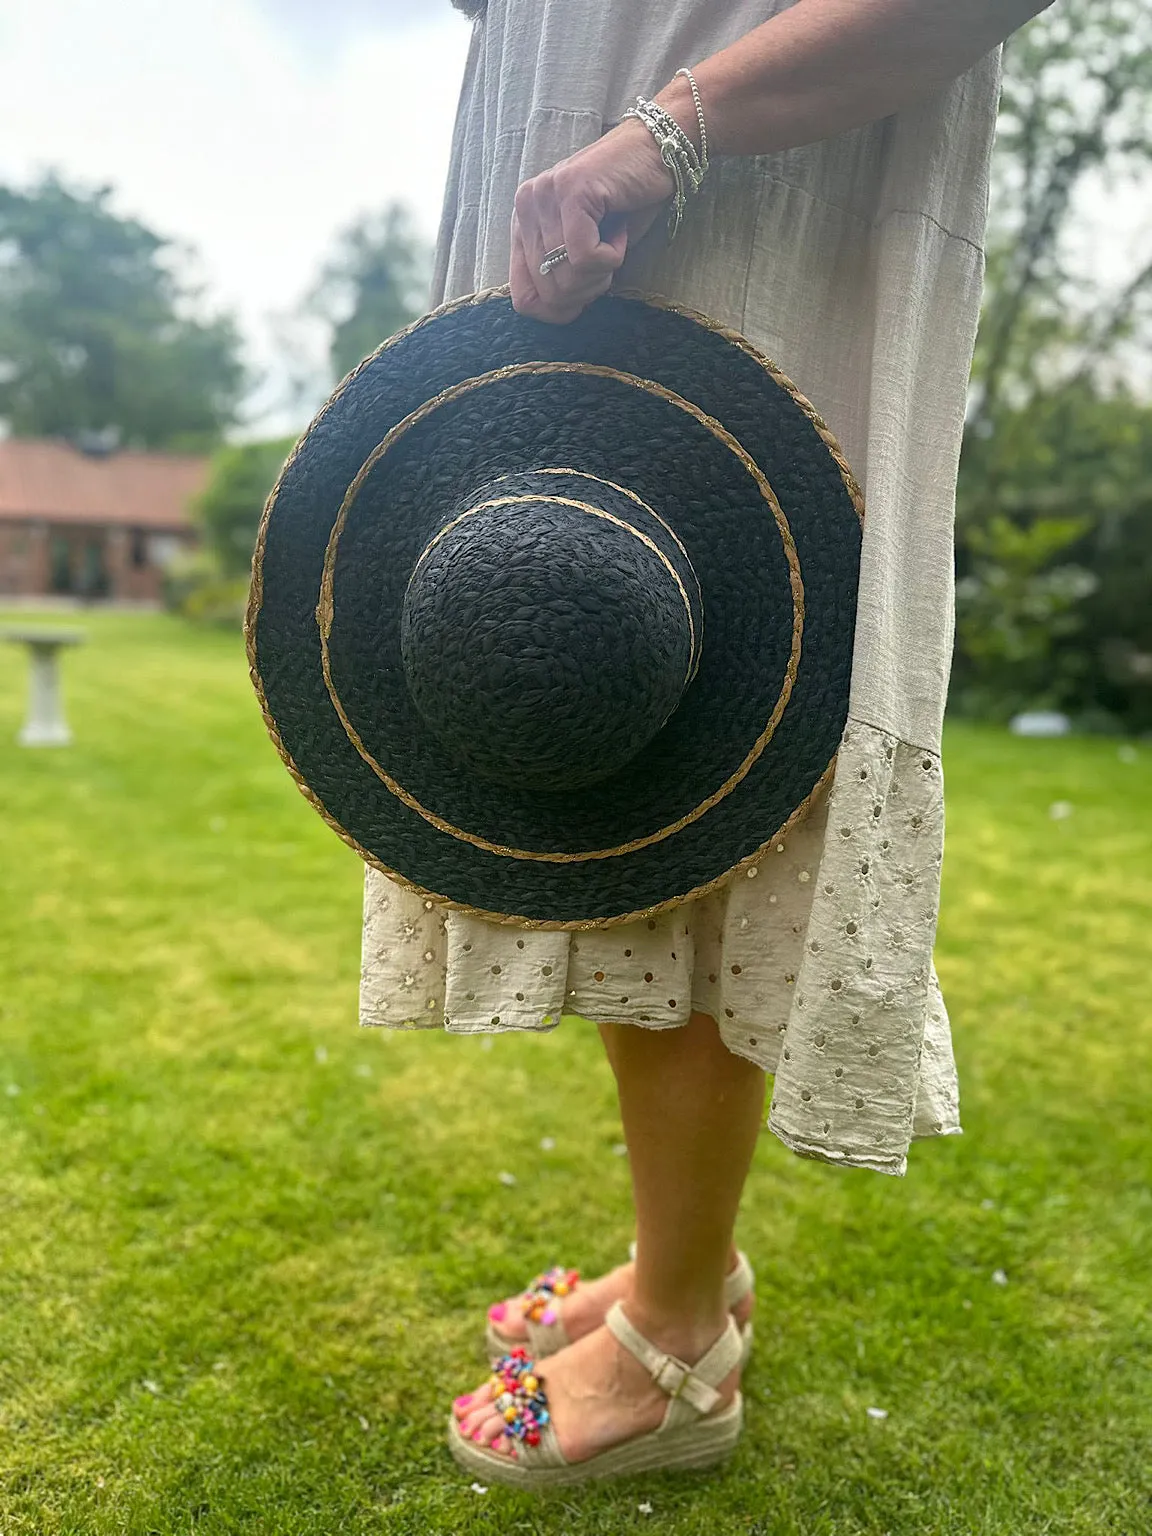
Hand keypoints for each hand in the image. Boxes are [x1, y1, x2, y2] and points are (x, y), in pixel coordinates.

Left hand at [509, 118, 675, 323]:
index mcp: (524, 225)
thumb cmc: (627, 205)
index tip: (586, 295)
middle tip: (608, 260)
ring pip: (567, 277)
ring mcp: (545, 195)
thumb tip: (556, 313)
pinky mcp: (571, 191)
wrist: (658, 153)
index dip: (558, 312)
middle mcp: (526, 207)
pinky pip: (585, 257)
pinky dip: (612, 256)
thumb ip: (564, 277)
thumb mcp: (588, 249)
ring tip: (615, 239)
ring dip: (603, 271)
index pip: (523, 298)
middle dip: (587, 290)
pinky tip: (621, 230)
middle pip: (548, 293)